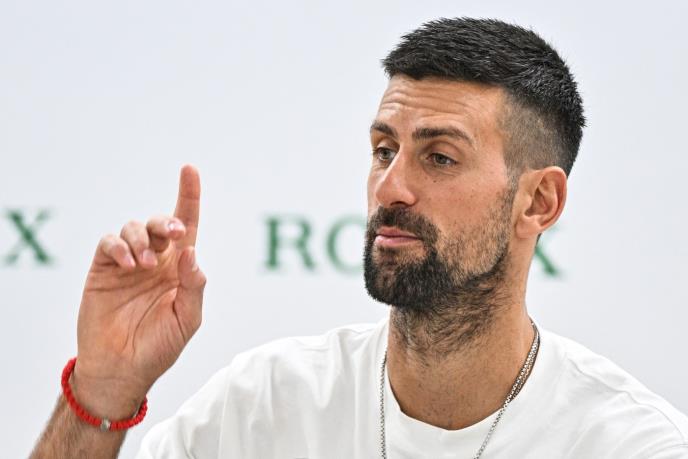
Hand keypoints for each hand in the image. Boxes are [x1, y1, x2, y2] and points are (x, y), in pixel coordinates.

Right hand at [72, 165, 206, 416]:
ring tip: (145, 265)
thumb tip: (192, 252)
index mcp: (179, 267)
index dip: (189, 196)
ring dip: (143, 239)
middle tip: (176, 236)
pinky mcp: (103, 269)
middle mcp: (156, 259)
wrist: (122, 369)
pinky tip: (129, 264)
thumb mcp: (188, 318)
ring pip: (134, 227)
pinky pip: (109, 242)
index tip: (189, 169)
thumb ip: (194, 285)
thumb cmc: (159, 345)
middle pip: (162, 222)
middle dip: (168, 221)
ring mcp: (128, 262)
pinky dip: (119, 246)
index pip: (187, 225)